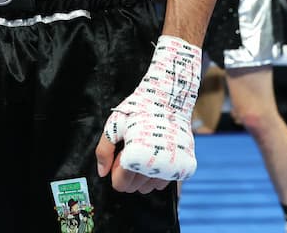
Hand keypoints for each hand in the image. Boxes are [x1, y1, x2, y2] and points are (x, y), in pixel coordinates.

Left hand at [95, 35, 201, 192]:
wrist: (169, 97)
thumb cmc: (140, 108)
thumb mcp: (114, 124)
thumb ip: (103, 150)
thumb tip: (102, 172)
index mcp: (136, 158)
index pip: (121, 185)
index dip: (116, 170)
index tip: (120, 155)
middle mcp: (155, 168)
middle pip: (134, 187)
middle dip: (128, 172)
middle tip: (131, 150)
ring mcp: (172, 169)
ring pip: (150, 187)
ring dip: (143, 175)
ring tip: (144, 151)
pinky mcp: (184, 166)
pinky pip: (166, 182)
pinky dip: (158, 173)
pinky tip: (155, 155)